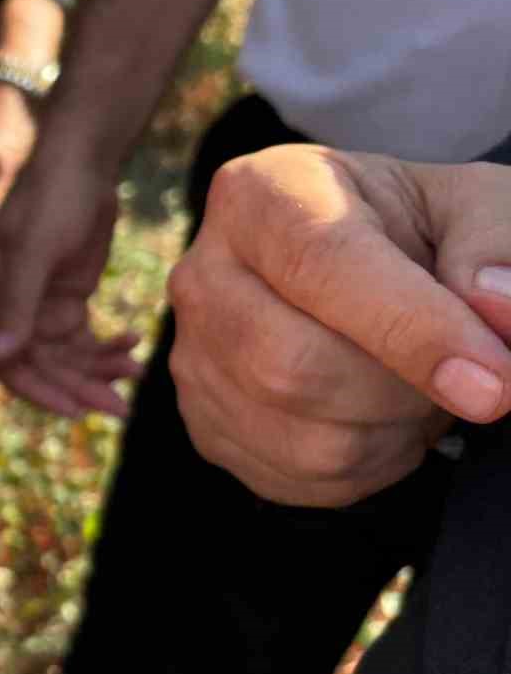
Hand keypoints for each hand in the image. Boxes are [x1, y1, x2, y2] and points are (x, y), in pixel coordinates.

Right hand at [0, 144, 140, 417]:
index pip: (5, 362)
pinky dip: (108, 347)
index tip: (76, 410)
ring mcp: (39, 307)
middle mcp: (10, 310)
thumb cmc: (52, 198)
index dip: (39, 390)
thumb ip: (17, 305)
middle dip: (79, 388)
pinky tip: (134, 342)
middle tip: (120, 408)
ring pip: (66, 359)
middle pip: (40, 367)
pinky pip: (84, 340)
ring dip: (98, 371)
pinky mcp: (66, 300)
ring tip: (135, 372)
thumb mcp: (36, 251)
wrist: (82, 162)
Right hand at [168, 145, 510, 506]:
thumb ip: (494, 241)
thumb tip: (496, 306)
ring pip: (304, 437)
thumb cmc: (412, 232)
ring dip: (393, 430)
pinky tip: (381, 416)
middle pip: (292, 366)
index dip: (412, 330)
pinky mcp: (204, 426)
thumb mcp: (470, 206)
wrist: (358, 274)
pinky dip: (369, 463)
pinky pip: (300, 477)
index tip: (495, 384)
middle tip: (465, 377)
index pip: (322, 264)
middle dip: (403, 390)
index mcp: (261, 196)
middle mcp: (203, 276)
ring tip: (415, 386)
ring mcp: (192, 358)